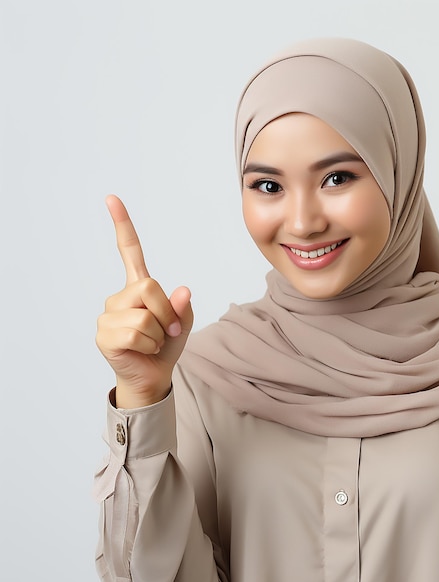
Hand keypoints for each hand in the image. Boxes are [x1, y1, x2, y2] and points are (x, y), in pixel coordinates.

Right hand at [96, 195, 193, 407]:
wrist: (154, 375)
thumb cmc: (165, 345)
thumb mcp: (182, 323)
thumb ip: (183, 307)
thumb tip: (182, 290)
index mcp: (139, 287)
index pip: (129, 251)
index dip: (123, 226)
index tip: (112, 199)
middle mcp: (120, 297)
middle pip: (149, 288)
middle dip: (166, 313)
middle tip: (167, 331)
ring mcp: (109, 315)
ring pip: (145, 316)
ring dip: (159, 334)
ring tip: (152, 342)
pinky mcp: (104, 335)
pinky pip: (136, 334)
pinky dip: (149, 345)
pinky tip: (143, 350)